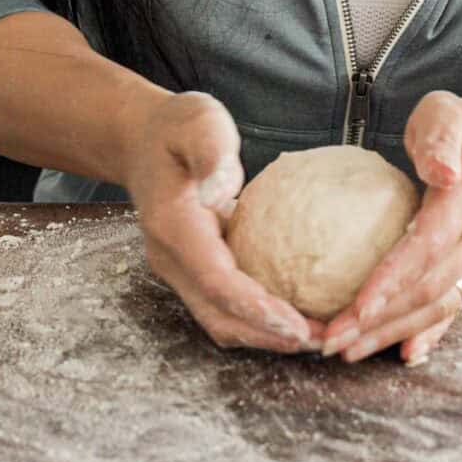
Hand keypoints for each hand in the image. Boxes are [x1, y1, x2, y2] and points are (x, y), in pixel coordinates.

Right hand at [124, 92, 322, 352]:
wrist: (140, 143)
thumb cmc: (175, 129)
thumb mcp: (196, 120)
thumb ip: (210, 148)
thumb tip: (220, 188)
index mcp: (173, 227)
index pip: (216, 281)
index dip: (256, 309)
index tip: (297, 325)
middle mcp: (171, 258)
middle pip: (219, 316)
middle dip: (268, 336)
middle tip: (321, 341)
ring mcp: (178, 271)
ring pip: (220, 320)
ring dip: (266, 336)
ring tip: (316, 337)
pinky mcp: (192, 274)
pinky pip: (225, 307)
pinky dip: (259, 320)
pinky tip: (298, 316)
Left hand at [322, 89, 461, 364]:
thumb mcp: (449, 112)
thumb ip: (440, 138)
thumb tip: (441, 171)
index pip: (425, 248)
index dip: (391, 281)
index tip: (355, 309)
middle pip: (426, 291)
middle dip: (378, 322)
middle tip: (330, 342)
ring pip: (435, 308)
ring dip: (391, 334)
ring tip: (346, 351)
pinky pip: (451, 309)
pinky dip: (427, 336)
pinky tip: (401, 355)